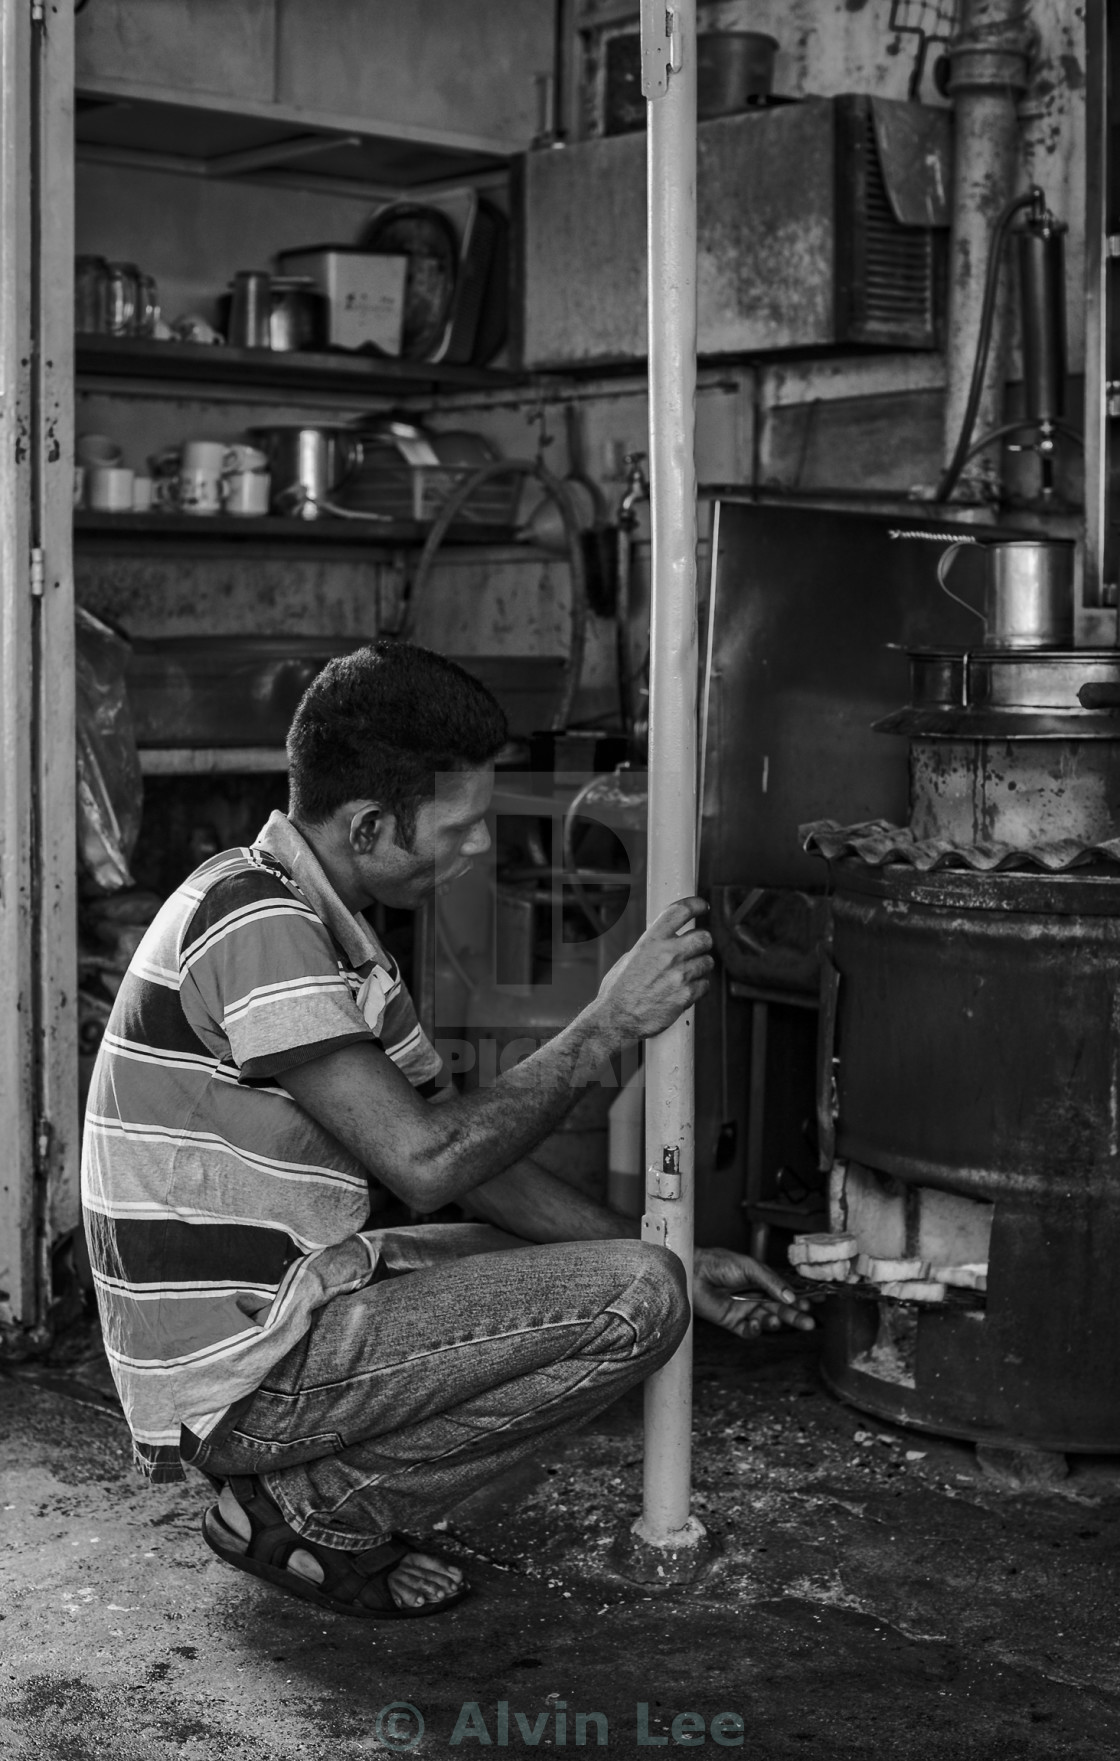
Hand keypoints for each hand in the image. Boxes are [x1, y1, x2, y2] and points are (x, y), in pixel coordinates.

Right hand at [594, 896, 713, 1043]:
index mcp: (650, 941)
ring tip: (687, 975)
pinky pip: (705, 985)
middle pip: (704, 937)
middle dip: (703, 943)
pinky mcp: (686, 995)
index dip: (695, 905)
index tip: (702, 907)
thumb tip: (666, 940)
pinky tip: (685, 991)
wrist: (616, 1018)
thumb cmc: (618, 990)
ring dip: (701, 967)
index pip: (680, 911)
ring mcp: (678, 975)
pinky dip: (699, 988)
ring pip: (707, 962)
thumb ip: (651, 947)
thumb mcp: (630, 958)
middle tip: (697, 949)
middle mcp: (667, 954)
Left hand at [692, 1245, 815, 1341]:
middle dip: (795, 1316)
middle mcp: (756, 1296)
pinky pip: (749, 1332)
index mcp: (762, 1281)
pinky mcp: (732, 1322)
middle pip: (781, 1309)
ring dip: (776, 1323)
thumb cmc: (720, 1263)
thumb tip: (790, 1296)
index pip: (786, 1291)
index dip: (801, 1298)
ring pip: (768, 1321)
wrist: (694, 1273)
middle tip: (808, 1322)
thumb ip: (771, 1281)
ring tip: (777, 1320)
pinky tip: (756, 1324)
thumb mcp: (750, 1266)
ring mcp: (745, 1310)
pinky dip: (755, 1331)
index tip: (817, 1302)